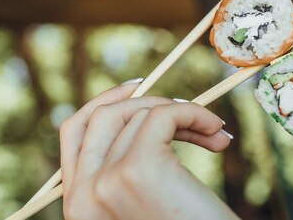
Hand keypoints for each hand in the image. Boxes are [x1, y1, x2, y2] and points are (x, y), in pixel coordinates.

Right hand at [59, 82, 237, 219]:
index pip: (74, 132)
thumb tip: (141, 108)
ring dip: (184, 113)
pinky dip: (194, 114)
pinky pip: (163, 115)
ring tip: (214, 134)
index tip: (137, 87)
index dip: (104, 102)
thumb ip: (126, 167)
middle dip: (146, 101)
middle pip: (101, 115)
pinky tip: (218, 135)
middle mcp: (81, 196)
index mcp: (78, 205)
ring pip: (139, 113)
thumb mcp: (145, 201)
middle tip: (188, 109)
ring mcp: (105, 183)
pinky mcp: (137, 170)